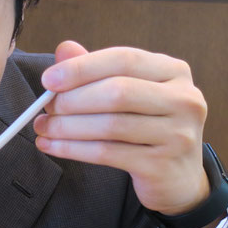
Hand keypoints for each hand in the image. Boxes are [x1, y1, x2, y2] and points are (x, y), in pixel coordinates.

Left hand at [35, 40, 210, 217]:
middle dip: (73, 99)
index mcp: (175, 72)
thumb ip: (98, 70)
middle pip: (118, 92)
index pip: (124, 59)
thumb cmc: (149, 128)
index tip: (48, 80)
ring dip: (67, 127)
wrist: (179, 178)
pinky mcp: (161, 165)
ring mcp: (177, 134)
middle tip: (45, 108)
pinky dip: (73, 149)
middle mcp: (184, 99)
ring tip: (43, 128)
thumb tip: (64, 49)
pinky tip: (52, 147)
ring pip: (110, 125)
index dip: (82, 67)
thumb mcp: (130, 93)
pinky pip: (107, 153)